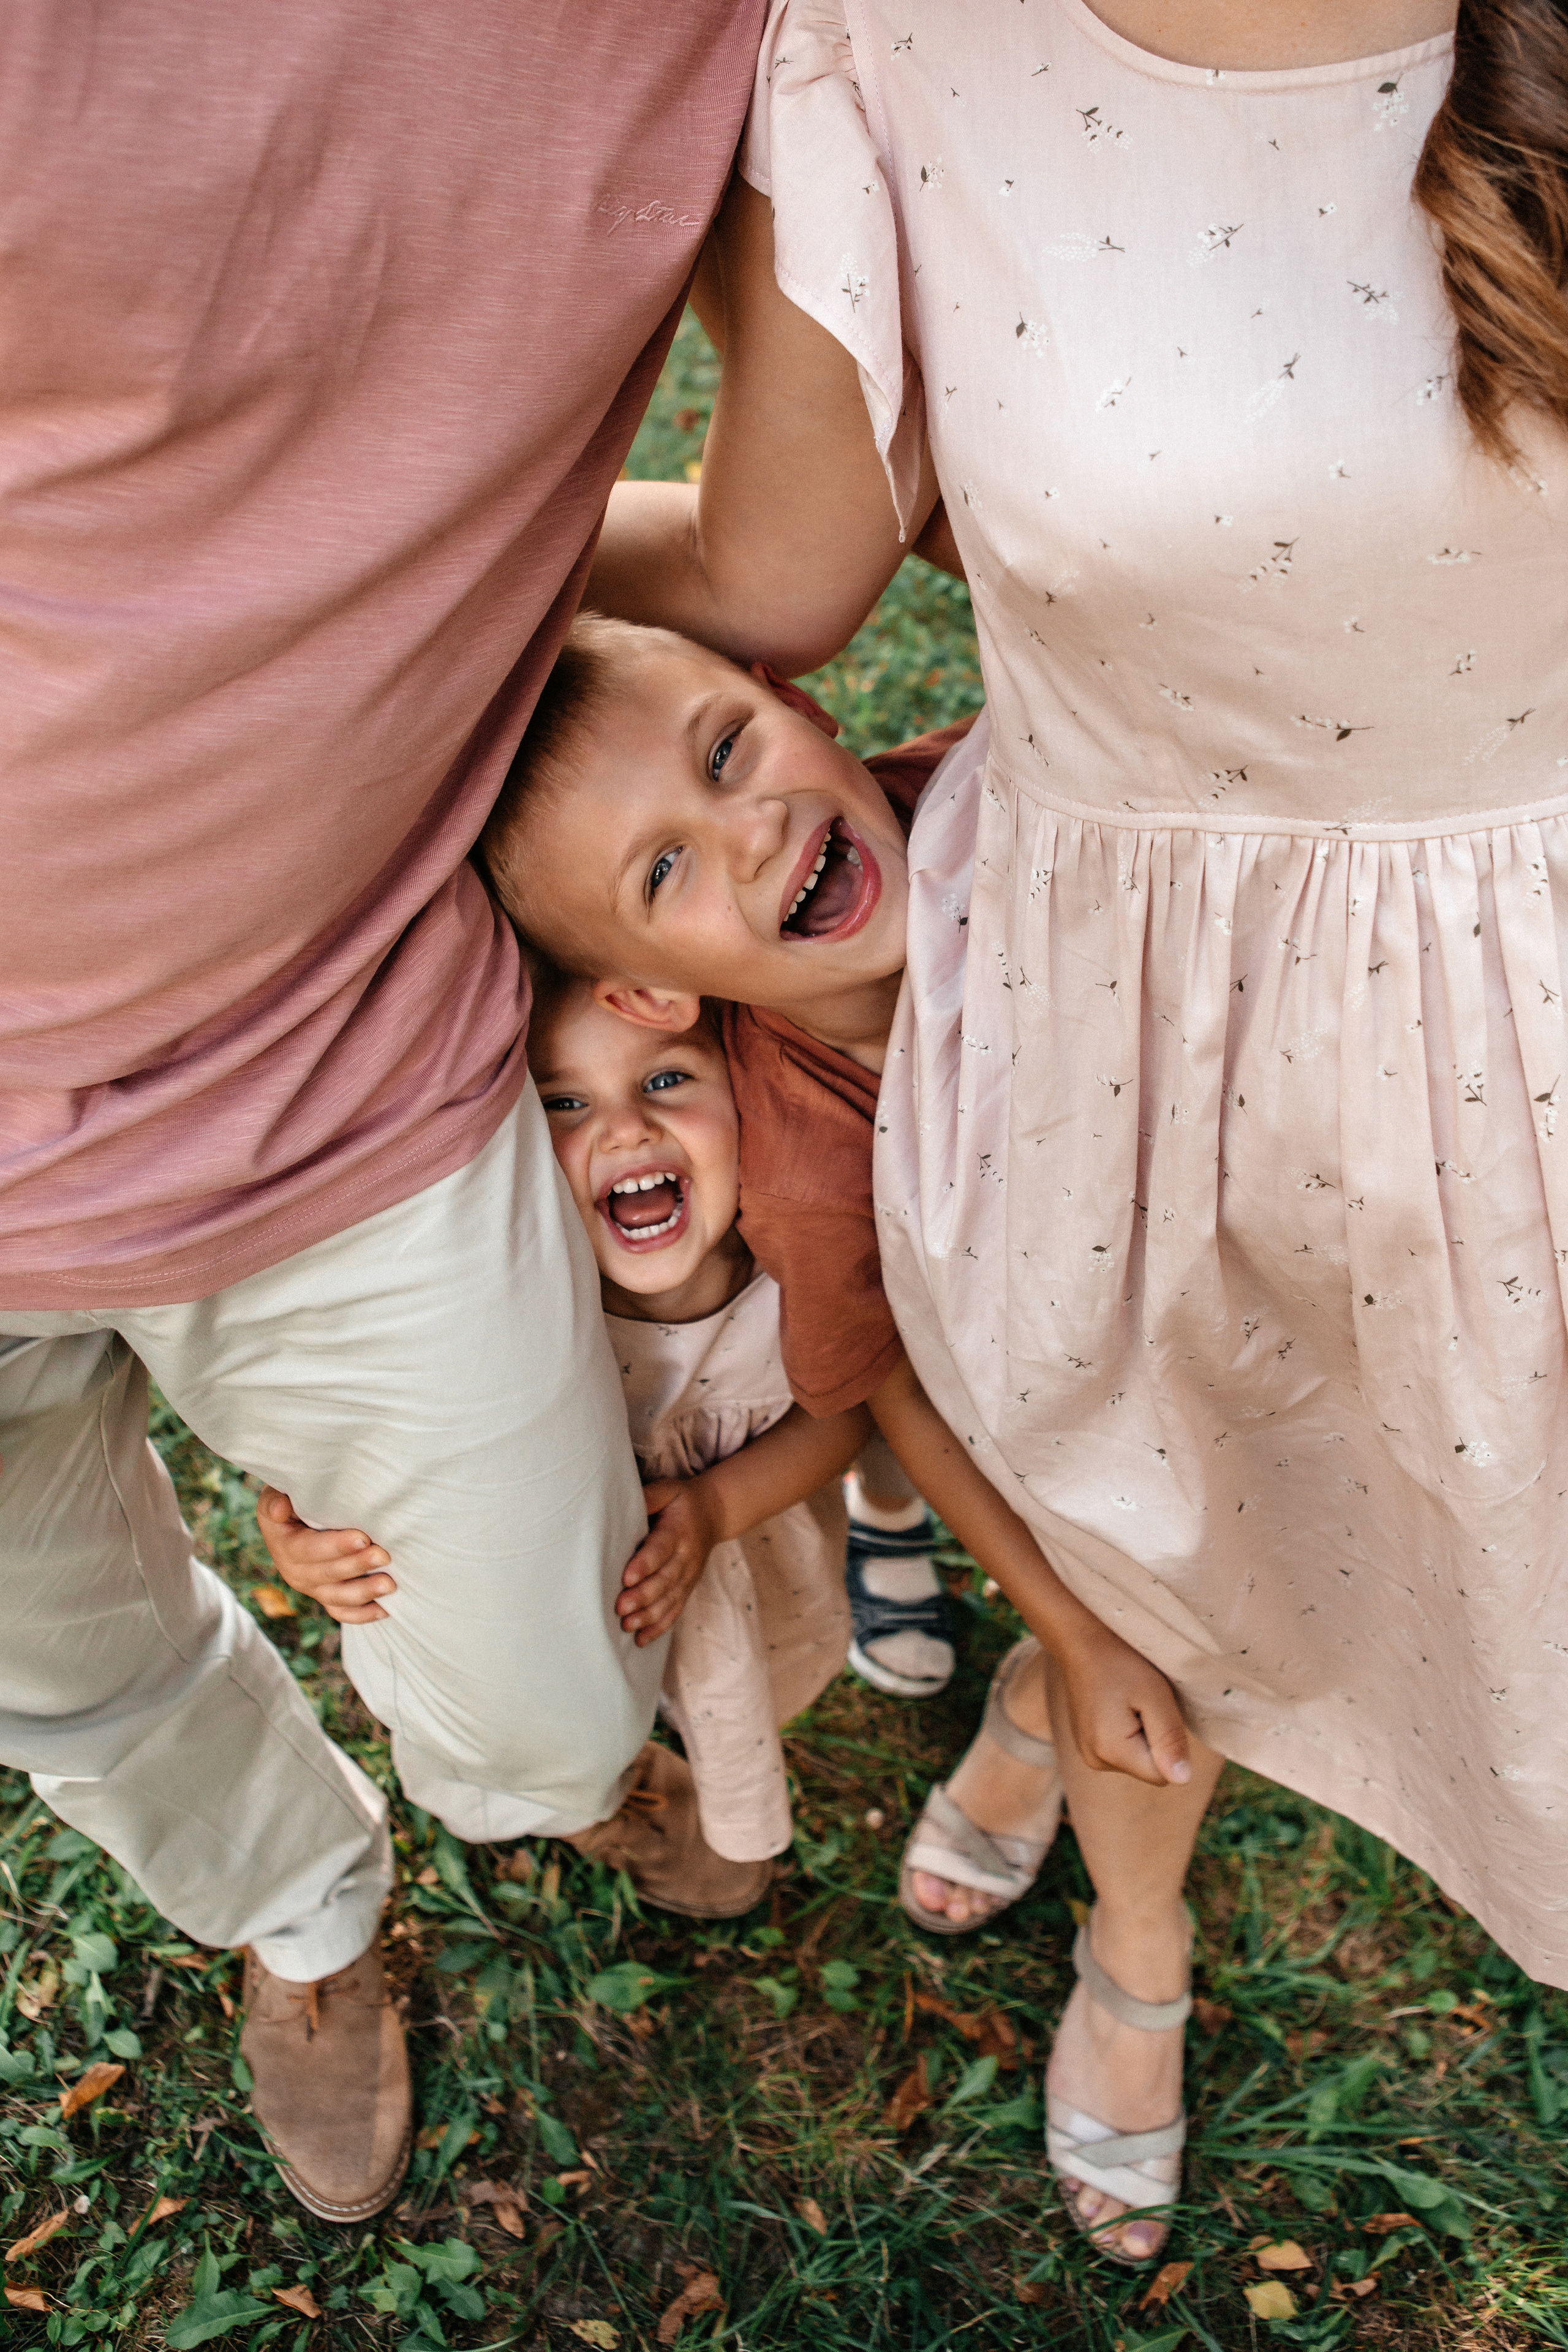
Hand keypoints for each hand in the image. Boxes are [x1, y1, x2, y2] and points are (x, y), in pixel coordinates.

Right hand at [255, 1486, 396, 1625]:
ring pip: (337, 1597)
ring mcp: (312, 1588)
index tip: (363, 1538)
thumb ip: (276, 1500)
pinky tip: (385, 1610)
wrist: (294, 1518)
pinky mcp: (326, 1596)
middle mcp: (295, 1572)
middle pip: (328, 1574)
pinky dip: (363, 1615)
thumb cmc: (292, 1498)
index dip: (336, 1546)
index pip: (309, 1549)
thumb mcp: (278, 1493)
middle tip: (384, 1556)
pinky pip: (342, 1612)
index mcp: (284, 1545)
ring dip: (364, 1593)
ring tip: (389, 1585)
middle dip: (357, 1566)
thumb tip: (279, 1509)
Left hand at [615, 1475, 720, 1645]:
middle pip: (665, 1580)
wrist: (715, 1513)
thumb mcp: (669, 1490)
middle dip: (643, 1596)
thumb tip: (622, 1505)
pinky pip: (675, 1610)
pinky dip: (659, 1627)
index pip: (661, 1549)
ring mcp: (689, 1576)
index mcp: (679, 1531)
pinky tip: (641, 1640)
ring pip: (670, 1600)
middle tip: (620, 1607)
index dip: (645, 1564)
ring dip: (649, 1616)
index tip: (627, 1577)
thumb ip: (649, 1496)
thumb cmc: (682, 1501)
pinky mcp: (687, 1588)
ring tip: (627, 1626)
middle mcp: (686, 1557)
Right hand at [1052, 1617, 1191, 1788]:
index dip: (1169, 1745)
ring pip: (1136, 1759)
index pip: (1162, 1774)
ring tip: (1129, 1700)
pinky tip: (1118, 1704)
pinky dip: (1128, 1732)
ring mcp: (1087, 1753)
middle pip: (1147, 1768)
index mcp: (1110, 1751)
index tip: (1155, 1710)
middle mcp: (1094, 1760)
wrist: (1083, 1640)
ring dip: (1142, 1735)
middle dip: (1155, 1740)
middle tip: (1142, 1702)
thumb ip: (1170, 1740)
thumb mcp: (1155, 1696)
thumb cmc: (1122, 1661)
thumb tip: (1183, 1780)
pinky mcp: (1086, 1744)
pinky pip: (1122, 1751)